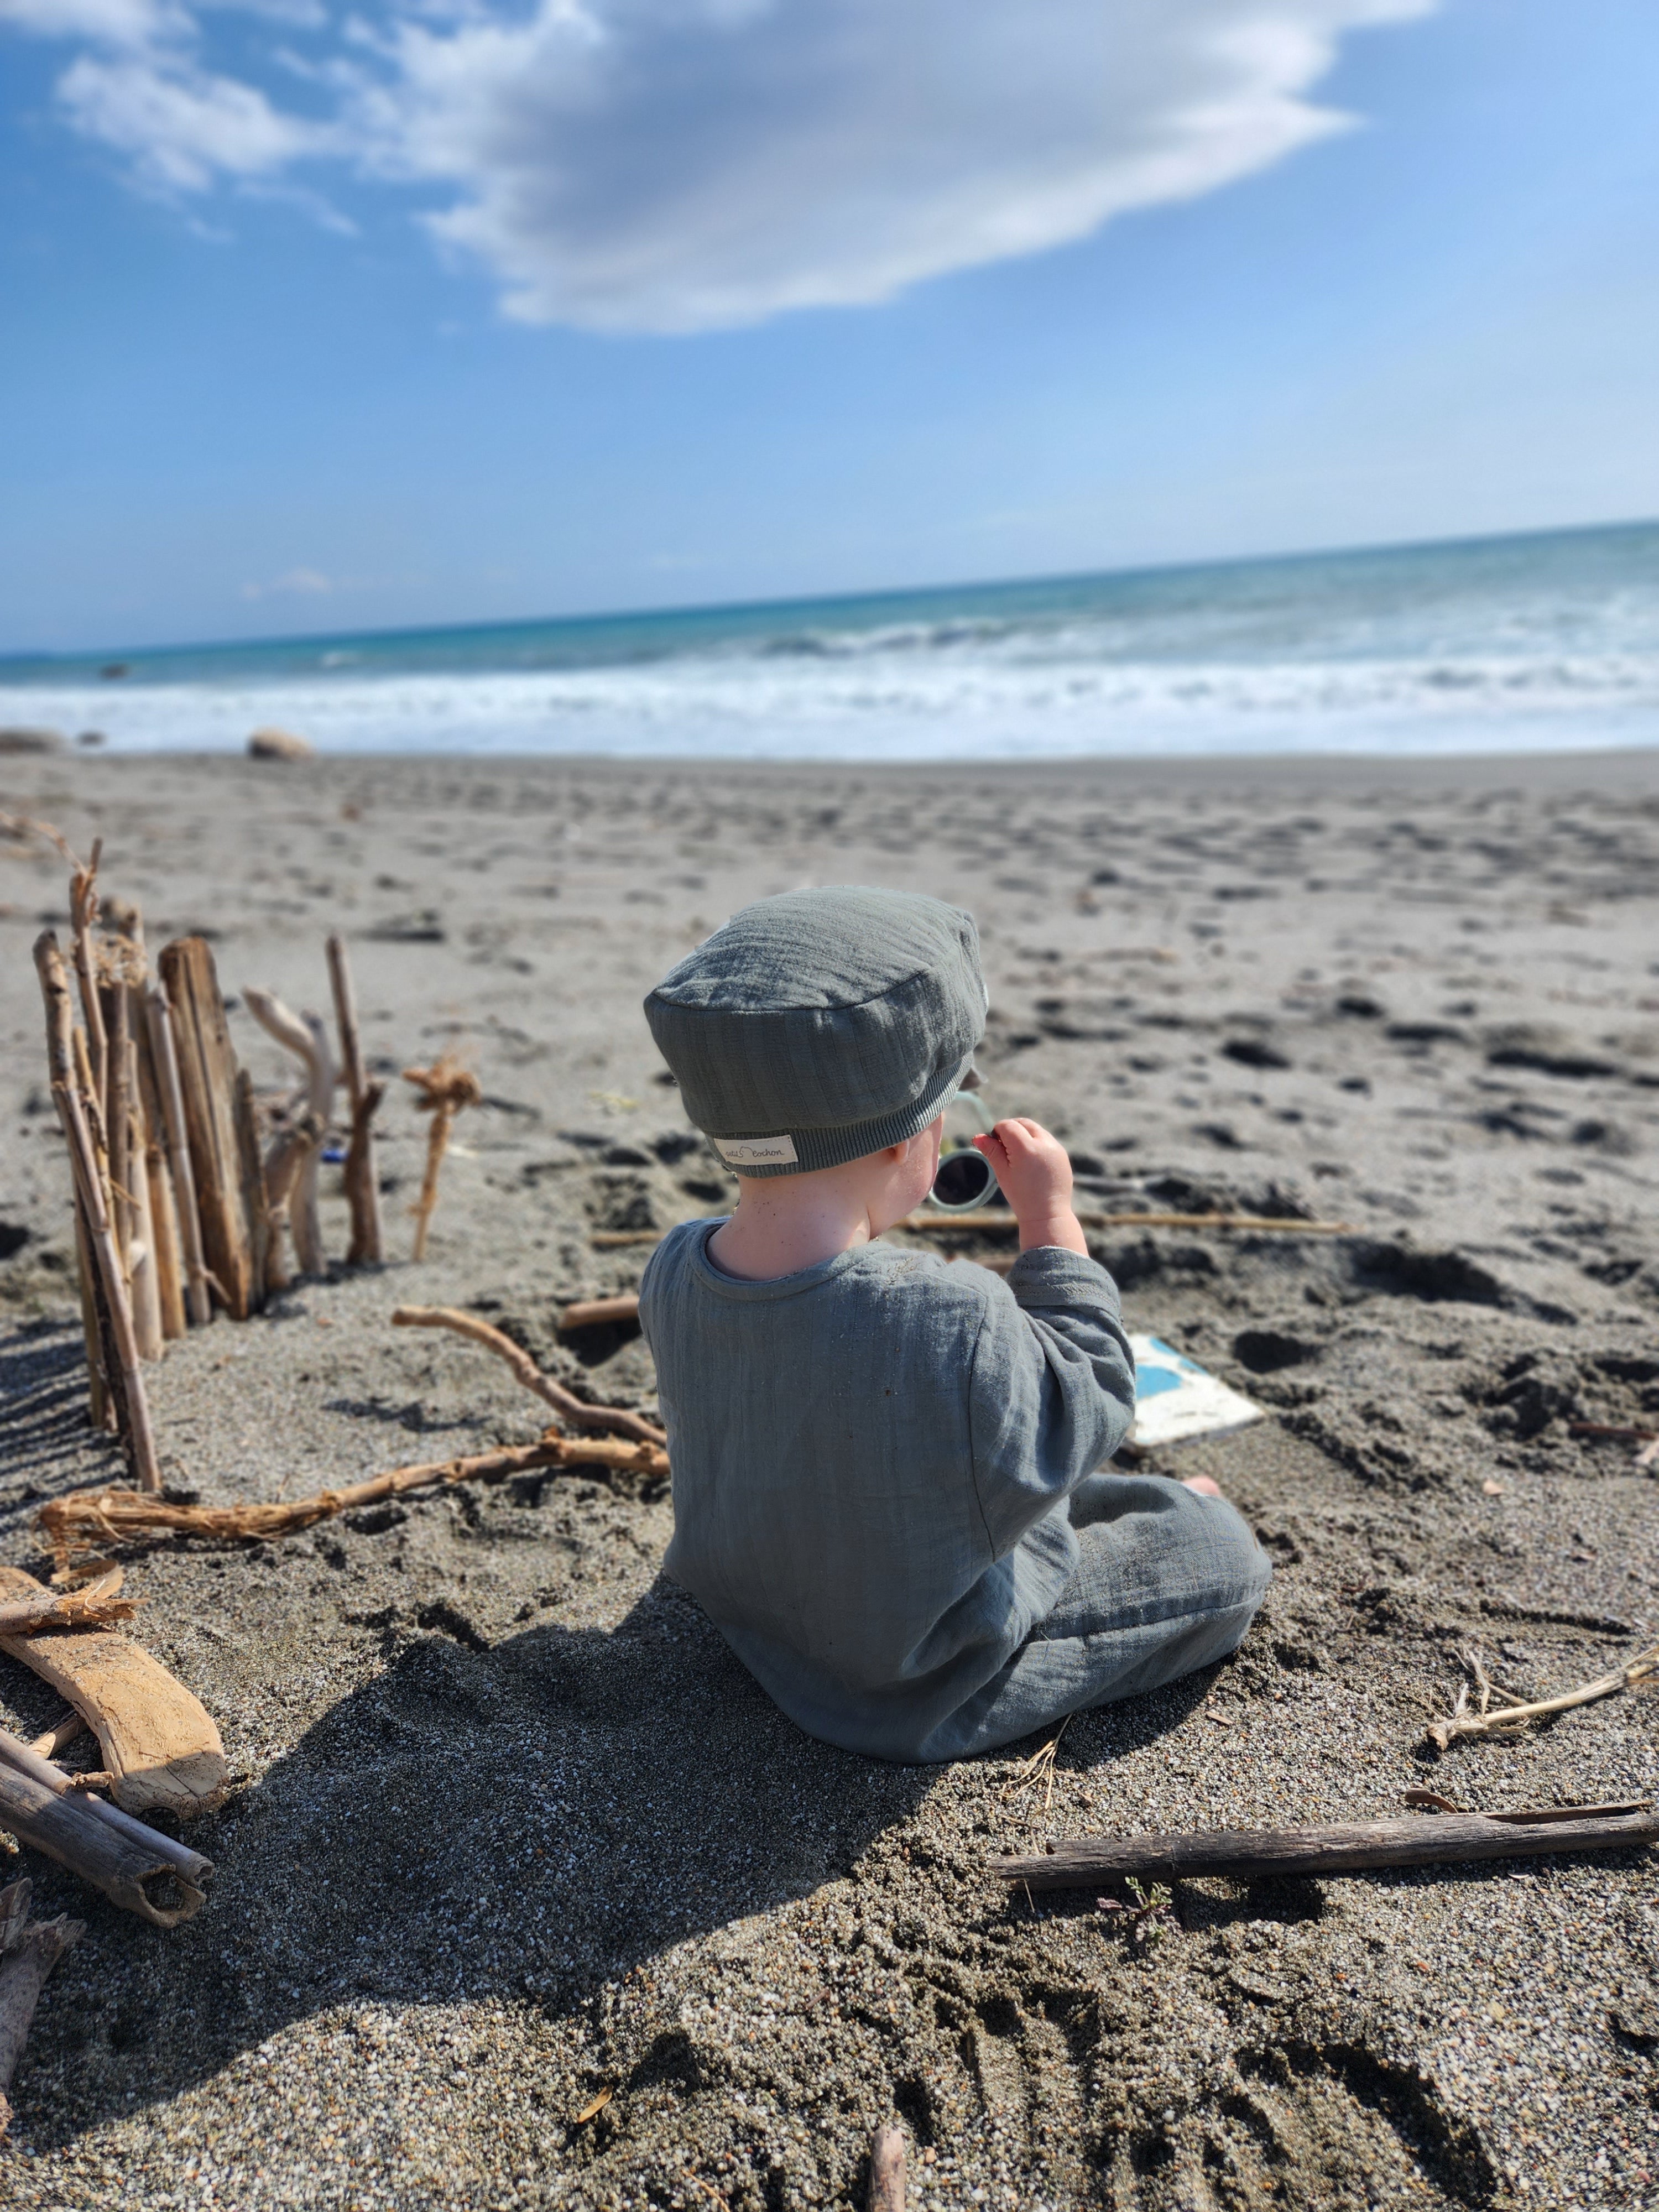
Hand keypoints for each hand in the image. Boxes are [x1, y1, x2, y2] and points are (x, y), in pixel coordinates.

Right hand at [972, 1118, 1087, 1254]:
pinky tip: (1031, 1163)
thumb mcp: (1002, 1173)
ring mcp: (1056, 1148)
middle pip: (1023, 1123)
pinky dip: (1036, 1143)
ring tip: (1018, 1157)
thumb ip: (991, 1151)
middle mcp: (1044, 1144)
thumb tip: (978, 1136)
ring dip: (1024, 1135)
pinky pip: (1046, 1140)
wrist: (1047, 1214)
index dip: (997, 1131)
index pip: (1008, 1126)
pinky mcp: (1062, 1154)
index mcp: (1027, 1148)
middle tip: (1004, 1148)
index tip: (994, 1145)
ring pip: (1036, 1130)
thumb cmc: (1021, 1196)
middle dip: (1011, 1129)